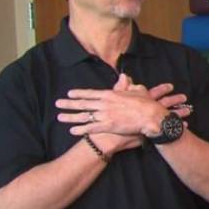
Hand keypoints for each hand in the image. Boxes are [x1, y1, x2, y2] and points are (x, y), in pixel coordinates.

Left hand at [55, 73, 191, 136]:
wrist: (150, 115)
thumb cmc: (147, 103)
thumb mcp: (138, 90)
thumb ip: (128, 84)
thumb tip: (125, 77)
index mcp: (111, 94)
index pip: (91, 93)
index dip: (79, 93)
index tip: (69, 93)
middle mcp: (105, 104)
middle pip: (83, 103)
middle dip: (69, 104)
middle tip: (58, 104)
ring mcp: (105, 115)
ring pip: (84, 116)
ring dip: (71, 116)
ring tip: (60, 117)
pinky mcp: (108, 126)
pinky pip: (91, 128)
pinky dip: (81, 129)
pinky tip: (72, 130)